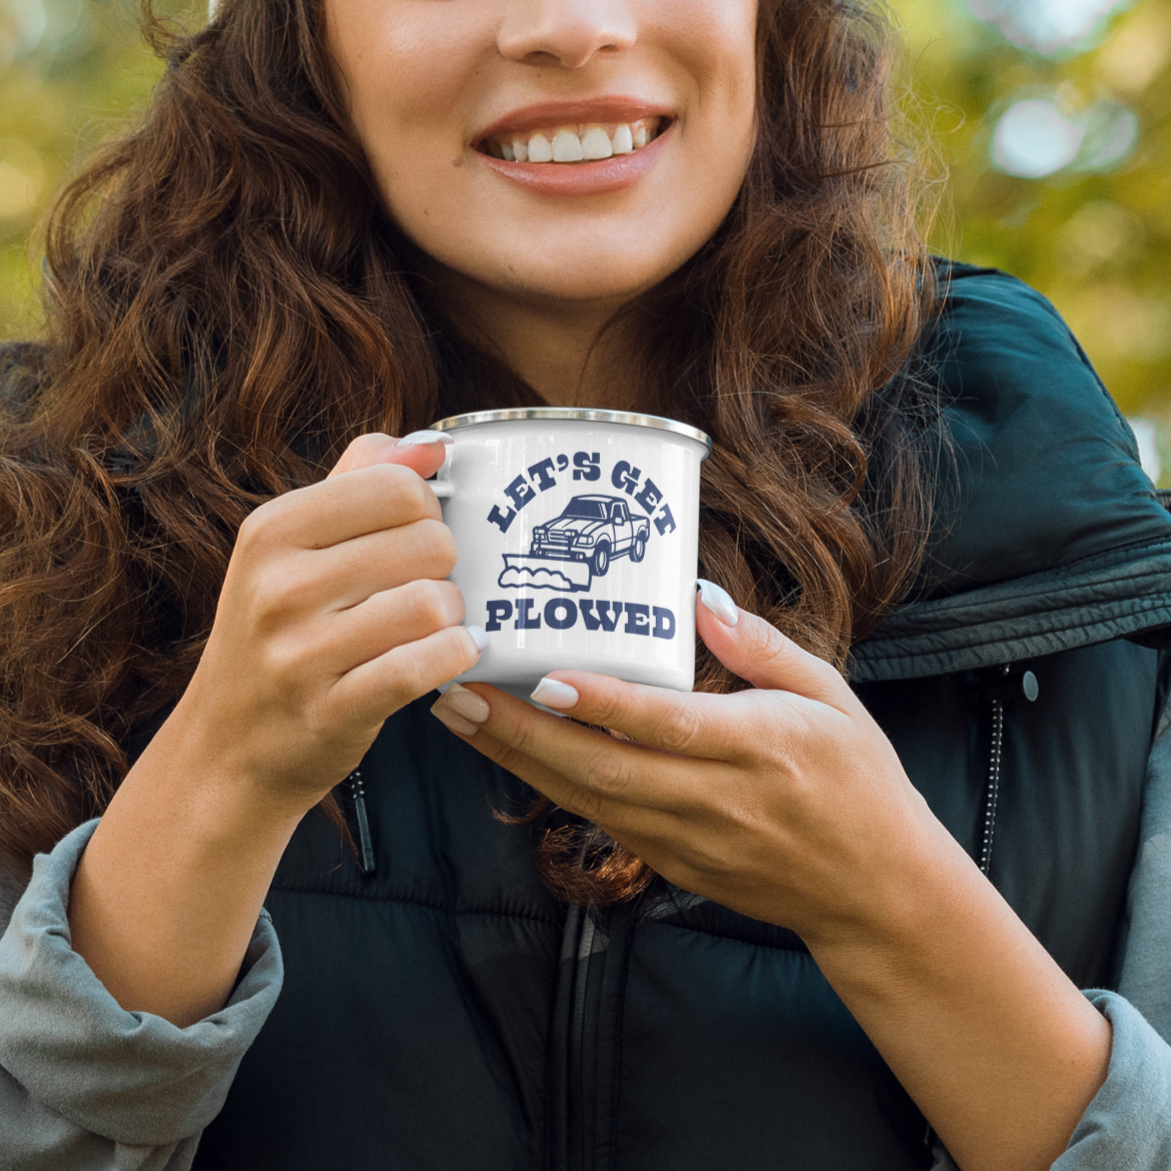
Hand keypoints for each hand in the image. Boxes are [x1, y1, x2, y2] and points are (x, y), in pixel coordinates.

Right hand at [173, 431, 484, 815]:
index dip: (427, 510)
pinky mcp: (332, 710)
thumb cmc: (277, 635)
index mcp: (272, 531)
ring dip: (452, 616)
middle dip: (444, 566)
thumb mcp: (292, 548)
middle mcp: (279, 587)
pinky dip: (454, 657)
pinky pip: (424, 666)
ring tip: (435, 626)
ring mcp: (300, 653)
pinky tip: (451, 654)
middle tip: (424, 587)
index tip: (414, 536)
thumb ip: (359, 481)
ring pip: (433, 603)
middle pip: (428, 542)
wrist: (229, 747)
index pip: (397, 487)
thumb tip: (430, 444)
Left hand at [431, 585, 1113, 1170]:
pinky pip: (600, 821)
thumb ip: (761, 645)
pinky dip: (550, 786)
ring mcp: (686, 841)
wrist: (874, 892)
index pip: (665, 725)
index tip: (544, 676)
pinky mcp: (672, 865)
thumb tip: (696, 596)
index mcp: (757, 748)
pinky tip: (510, 752)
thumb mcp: (831, 697)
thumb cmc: (858, 783)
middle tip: (458, 690)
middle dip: (521, 733)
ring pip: (586, 800)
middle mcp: (713, 800)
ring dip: (518, 760)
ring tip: (461, 715)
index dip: (603, 703)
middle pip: (601, 769)